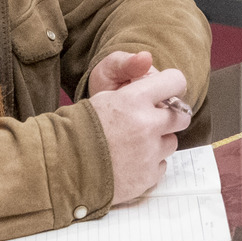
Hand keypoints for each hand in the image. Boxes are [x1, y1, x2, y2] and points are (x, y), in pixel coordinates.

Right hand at [85, 56, 191, 202]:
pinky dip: (149, 164)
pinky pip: (161, 165)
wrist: (60, 169)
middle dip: (170, 117)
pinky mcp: (147, 176)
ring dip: (158, 142)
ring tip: (133, 144)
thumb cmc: (77, 129)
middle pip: (181, 116)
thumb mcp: (102, 97)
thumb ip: (132, 86)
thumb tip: (149, 64)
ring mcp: (148, 153)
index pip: (175, 82)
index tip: (167, 92)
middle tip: (152, 121)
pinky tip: (129, 162)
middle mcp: (146, 125)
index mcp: (133, 99)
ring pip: (171, 142)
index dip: (171, 85)